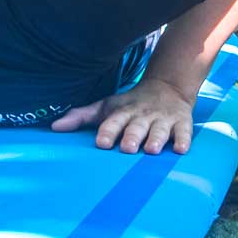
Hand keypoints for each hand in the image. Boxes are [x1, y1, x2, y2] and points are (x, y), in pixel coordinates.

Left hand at [50, 78, 195, 153]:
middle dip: (132, 136)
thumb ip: (81, 117)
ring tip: (152, 150)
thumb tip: (53, 127)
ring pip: (160, 129)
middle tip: (127, 148)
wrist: (167, 88)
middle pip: (136, 126)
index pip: (113, 121)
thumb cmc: (130, 105)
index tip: (102, 142)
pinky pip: (184, 132)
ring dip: (156, 138)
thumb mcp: (106, 107)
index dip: (108, 131)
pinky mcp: (182, 122)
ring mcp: (163, 119)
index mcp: (123, 112)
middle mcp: (142, 115)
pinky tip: (180, 150)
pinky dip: (183, 140)